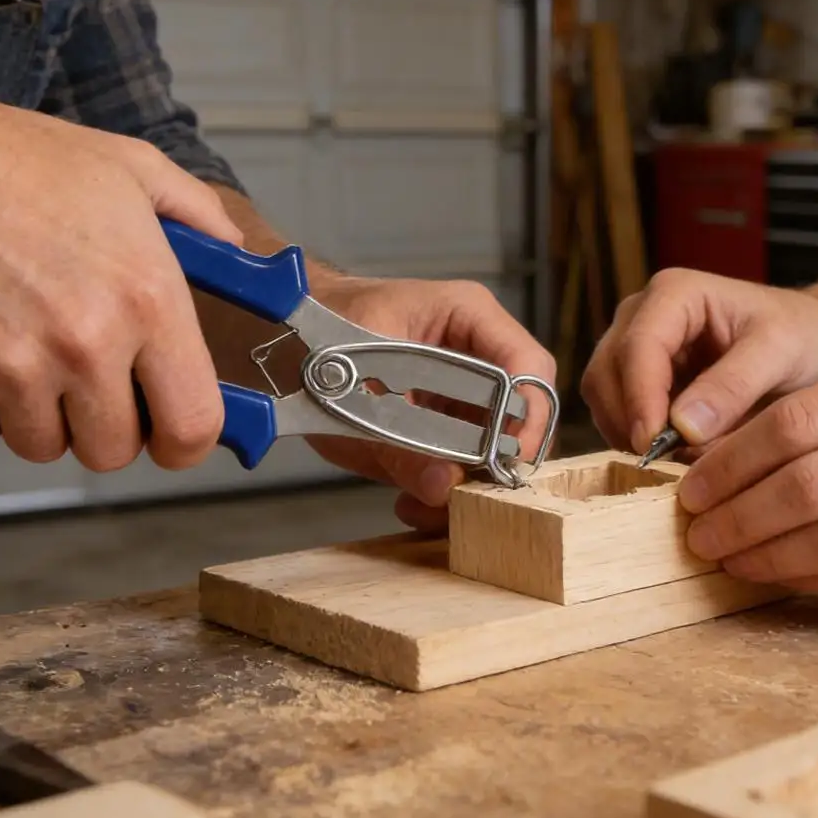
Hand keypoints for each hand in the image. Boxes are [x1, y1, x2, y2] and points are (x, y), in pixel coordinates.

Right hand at [0, 63, 238, 473]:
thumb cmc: (19, 160)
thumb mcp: (134, 167)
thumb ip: (199, 214)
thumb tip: (237, 252)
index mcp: (147, 299)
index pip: (193, 426)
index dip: (186, 440)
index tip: (171, 428)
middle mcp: (86, 344)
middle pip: (114, 451)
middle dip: (108, 424)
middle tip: (91, 377)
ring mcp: (12, 370)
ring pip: (45, 446)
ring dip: (43, 414)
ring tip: (31, 344)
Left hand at [301, 272, 555, 531]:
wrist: (289, 339)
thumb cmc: (321, 337)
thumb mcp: (351, 389)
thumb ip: (398, 442)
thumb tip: (446, 485)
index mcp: (467, 315)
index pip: (528, 365)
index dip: (528, 418)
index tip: (506, 464)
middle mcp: (479, 350)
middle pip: (526, 412)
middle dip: (500, 462)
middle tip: (467, 497)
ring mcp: (468, 391)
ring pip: (501, 447)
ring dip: (471, 484)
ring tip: (425, 503)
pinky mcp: (450, 425)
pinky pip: (468, 464)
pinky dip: (447, 492)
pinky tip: (413, 500)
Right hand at [580, 269, 817, 456]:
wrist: (817, 338)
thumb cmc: (803, 333)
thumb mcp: (780, 352)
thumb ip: (734, 385)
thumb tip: (682, 427)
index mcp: (675, 294)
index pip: (638, 347)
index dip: (639, 399)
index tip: (651, 446)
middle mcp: (644, 314)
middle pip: (606, 372)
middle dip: (628, 420)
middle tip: (663, 465)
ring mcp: (638, 347)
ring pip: (604, 396)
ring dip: (628, 433)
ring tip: (674, 464)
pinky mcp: (643, 380)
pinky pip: (620, 414)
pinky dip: (637, 440)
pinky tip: (674, 458)